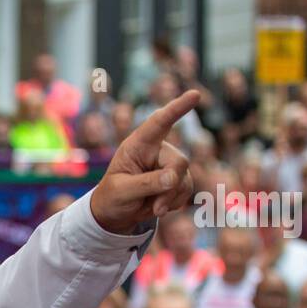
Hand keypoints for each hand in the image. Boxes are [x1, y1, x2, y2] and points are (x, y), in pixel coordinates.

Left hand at [89, 90, 198, 233]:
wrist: (115, 213)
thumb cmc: (112, 197)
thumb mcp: (121, 191)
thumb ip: (146, 183)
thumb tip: (173, 177)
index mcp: (138, 145)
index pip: (158, 123)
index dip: (177, 108)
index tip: (194, 95)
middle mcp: (157, 149)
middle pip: (179, 162)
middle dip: (170, 187)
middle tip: (156, 208)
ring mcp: (168, 163)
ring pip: (185, 178)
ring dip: (171, 198)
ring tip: (153, 208)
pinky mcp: (178, 178)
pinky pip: (187, 190)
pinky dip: (175, 202)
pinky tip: (159, 206)